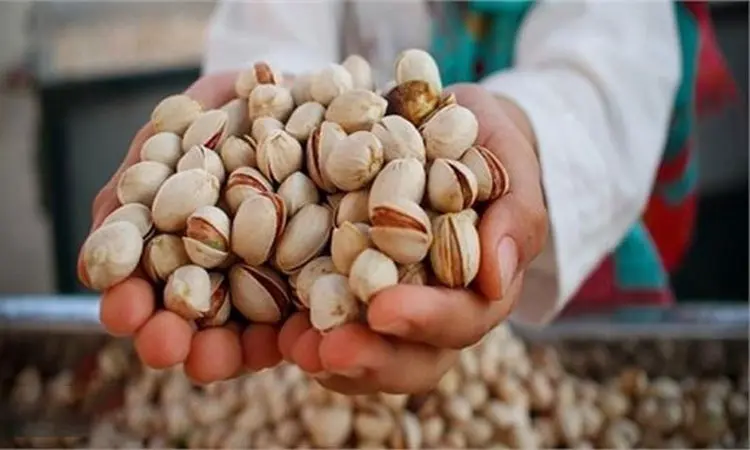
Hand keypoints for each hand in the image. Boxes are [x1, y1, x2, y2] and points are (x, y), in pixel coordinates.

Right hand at [81, 72, 284, 382]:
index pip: (144, 290)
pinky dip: (298, 333)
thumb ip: (132, 190)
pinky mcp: (318, 279)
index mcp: (175, 248)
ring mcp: (270, 280)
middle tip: (163, 345)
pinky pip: (309, 313)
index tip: (122, 311)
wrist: (302, 95)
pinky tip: (291, 341)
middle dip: (171, 339)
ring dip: (226, 353)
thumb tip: (96, 256)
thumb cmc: (225, 111)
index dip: (129, 306)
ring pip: (243, 331)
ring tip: (216, 357)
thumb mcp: (172, 134)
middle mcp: (221, 273)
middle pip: (190, 323)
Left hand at [279, 83, 548, 393]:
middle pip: (411, 359)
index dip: (427, 321)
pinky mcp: (344, 289)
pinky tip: (274, 328)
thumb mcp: (507, 159)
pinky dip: (300, 332)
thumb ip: (516, 211)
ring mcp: (387, 303)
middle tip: (328, 350)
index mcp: (478, 286)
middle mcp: (433, 308)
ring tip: (291, 345)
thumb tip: (499, 277)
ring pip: (367, 357)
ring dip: (329, 359)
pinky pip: (325, 327)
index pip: (462, 318)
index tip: (383, 310)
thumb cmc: (482, 143)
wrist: (441, 127)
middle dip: (371, 359)